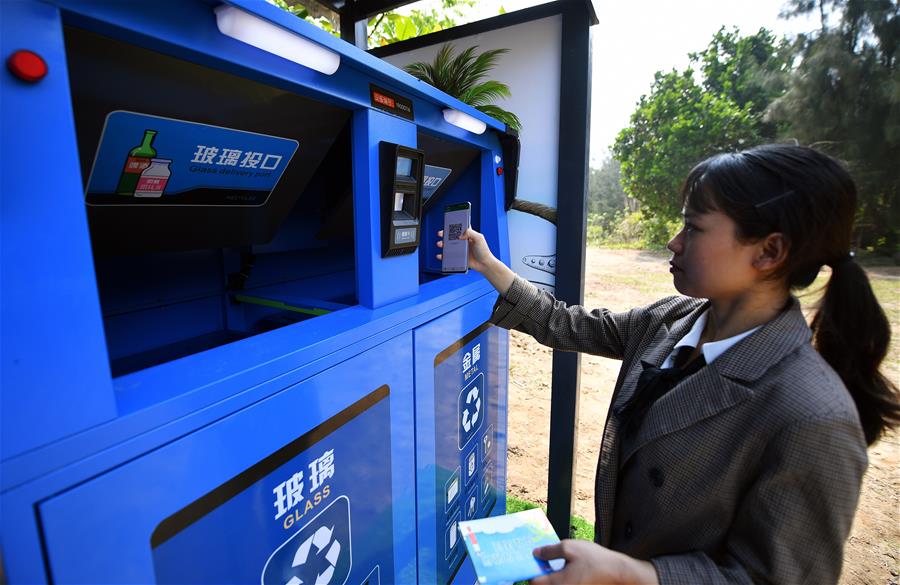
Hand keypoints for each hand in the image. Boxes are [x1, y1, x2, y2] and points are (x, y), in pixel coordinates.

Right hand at [435, 227, 495, 272]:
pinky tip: (440, 255)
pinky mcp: (459, 257)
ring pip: (449, 246)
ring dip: (443, 244)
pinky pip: (449, 256)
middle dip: (444, 234)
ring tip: (440, 244)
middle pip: (451, 236)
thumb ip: (470, 233)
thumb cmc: (484, 251)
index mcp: (468, 235)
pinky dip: (443, 255)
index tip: (447, 224)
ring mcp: (460, 249)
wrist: (484, 264)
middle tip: (440, 234)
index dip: (453, 226)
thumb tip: (460, 235)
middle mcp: (463, 241)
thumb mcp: (479, 238)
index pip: (459, 228)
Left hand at [530, 540, 658, 584]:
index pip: (533, 582)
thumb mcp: (570, 548)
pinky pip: (563, 583)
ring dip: (550, 574)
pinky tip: (565, 565)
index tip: (530, 559)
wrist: (619, 572)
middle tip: (541, 558)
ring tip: (551, 559)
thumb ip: (550, 551)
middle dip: (539, 572)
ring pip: (554, 584)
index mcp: (557, 583)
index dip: (530, 569)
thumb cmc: (595, 560)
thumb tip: (535, 553)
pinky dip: (560, 576)